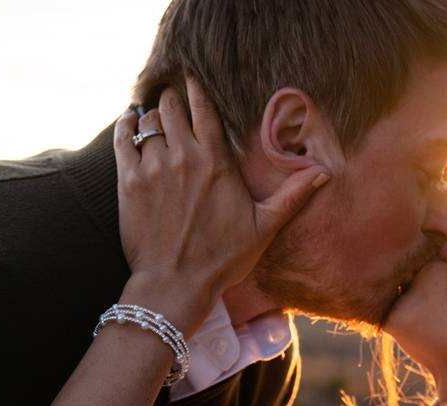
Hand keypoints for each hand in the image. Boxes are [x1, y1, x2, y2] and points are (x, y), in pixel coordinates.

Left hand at [114, 77, 329, 305]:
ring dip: (150, 117)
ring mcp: (153, 168)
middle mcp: (184, 157)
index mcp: (216, 162)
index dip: (197, 88)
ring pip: (147, 121)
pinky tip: (128, 124)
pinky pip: (122, 139)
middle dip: (172, 101)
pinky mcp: (128, 183)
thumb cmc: (222, 259)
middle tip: (173, 105)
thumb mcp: (263, 227)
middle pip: (171, 106)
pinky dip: (124, 127)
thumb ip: (291, 196)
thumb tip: (323, 174)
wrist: (175, 285)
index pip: (204, 107)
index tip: (192, 79)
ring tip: (153, 121)